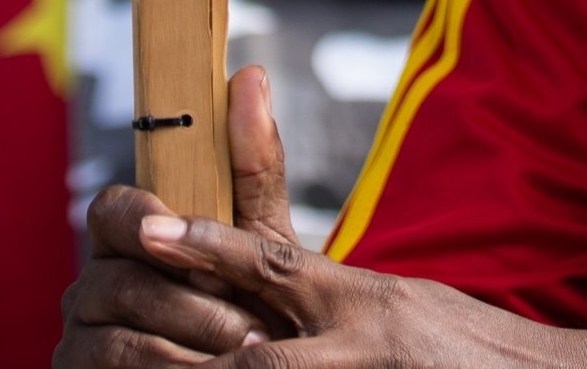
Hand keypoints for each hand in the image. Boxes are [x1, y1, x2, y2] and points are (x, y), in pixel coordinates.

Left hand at [58, 69, 586, 368]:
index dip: (205, 244)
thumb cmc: (464, 346)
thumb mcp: (396, 300)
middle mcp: (358, 344)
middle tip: (122, 344)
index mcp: (359, 298)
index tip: (145, 232)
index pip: (270, 262)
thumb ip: (321, 285)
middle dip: (184, 354)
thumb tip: (266, 259)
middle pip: (252, 353)